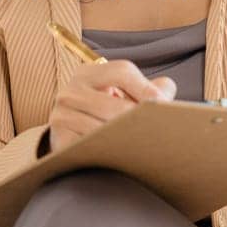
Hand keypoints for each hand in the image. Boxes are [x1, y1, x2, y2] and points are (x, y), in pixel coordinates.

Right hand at [45, 60, 174, 156]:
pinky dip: (108, 152)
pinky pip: (90, 147)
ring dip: (126, 139)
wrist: (69, 137)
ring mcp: (61, 116)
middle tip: (157, 129)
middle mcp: (70, 92)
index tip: (162, 104)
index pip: (122, 71)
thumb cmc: (104, 112)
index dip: (146, 87)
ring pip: (103, 130)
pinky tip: (121, 155)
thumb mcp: (122, 93)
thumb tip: (166, 89)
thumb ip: (149, 88)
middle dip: (139, 120)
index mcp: (87, 74)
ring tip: (143, 143)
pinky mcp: (60, 140)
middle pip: (115, 105)